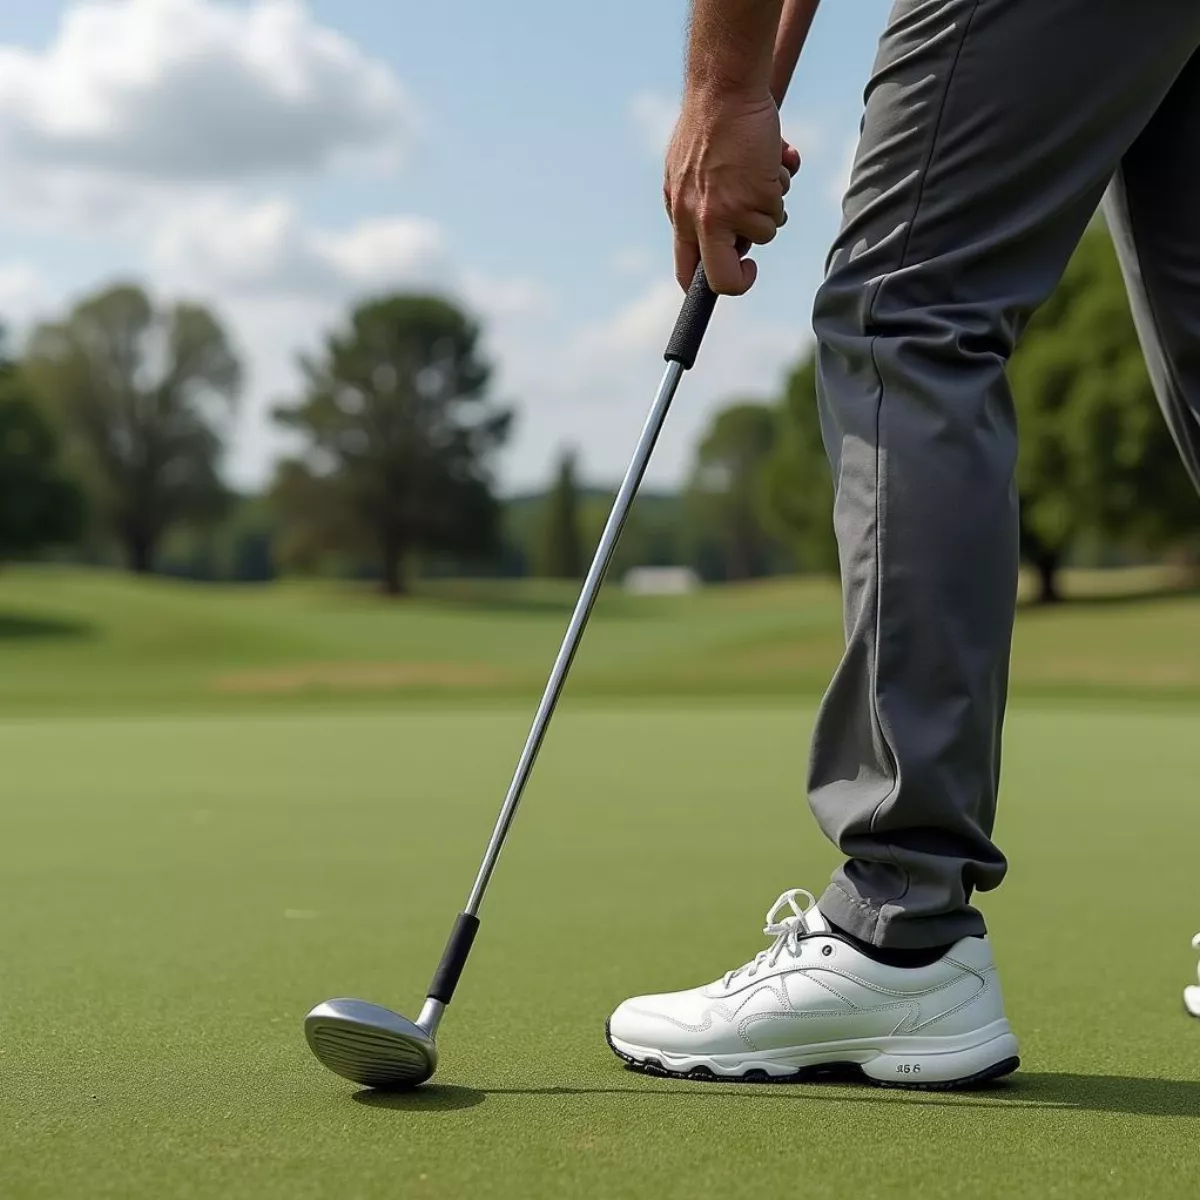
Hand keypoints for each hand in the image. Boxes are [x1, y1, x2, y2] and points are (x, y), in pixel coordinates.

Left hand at [664, 90, 800, 295]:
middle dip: (746, 273)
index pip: (688, 274)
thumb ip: (699, 209)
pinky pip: (779, 206)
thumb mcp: (686, 175)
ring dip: (769, 204)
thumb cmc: (707, 125)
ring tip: (756, 169)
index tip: (733, 277)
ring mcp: (730, 211)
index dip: (713, 287)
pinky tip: (770, 154)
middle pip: (726, 278)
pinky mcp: (757, 195)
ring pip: (764, 233)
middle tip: (754, 246)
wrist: (723, 89)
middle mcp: (702, 221)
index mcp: (681, 217)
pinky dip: (780, 181)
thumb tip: (725, 239)